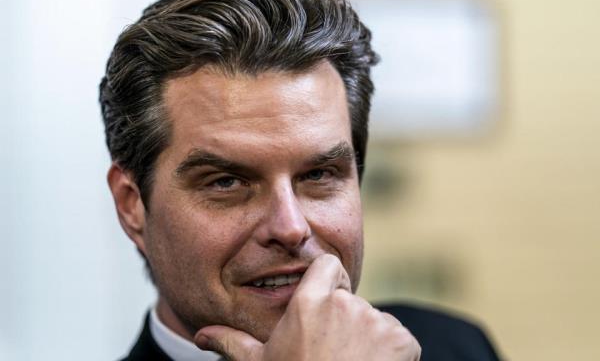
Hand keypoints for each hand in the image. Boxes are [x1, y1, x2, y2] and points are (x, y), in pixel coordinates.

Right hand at [194, 254, 420, 359]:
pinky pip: (399, 338)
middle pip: (350, 298)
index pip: (328, 265)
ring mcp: (376, 321)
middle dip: (345, 321)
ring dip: (368, 338)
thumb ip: (233, 342)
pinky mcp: (403, 340)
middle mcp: (344, 304)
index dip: (328, 282)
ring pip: (375, 320)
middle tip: (333, 353)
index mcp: (309, 302)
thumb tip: (200, 335)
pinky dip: (391, 353)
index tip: (323, 308)